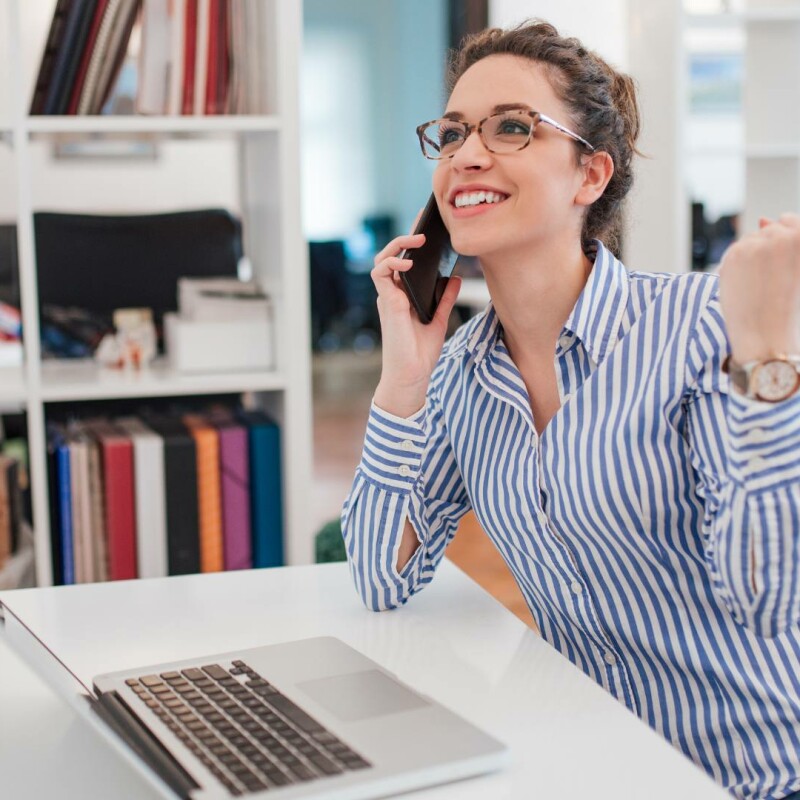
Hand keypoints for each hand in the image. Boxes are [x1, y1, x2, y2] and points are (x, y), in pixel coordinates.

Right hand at [371, 219, 461, 417]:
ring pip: (383, 259)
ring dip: (398, 244)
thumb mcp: (439, 319)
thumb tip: (454, 277)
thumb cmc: (421, 351)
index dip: (412, 242)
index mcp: (405, 294)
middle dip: (406, 236)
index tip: (428, 226)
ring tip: (417, 239)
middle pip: (394, 255)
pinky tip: (407, 261)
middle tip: (423, 225)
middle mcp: (394, 292)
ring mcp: (388, 296)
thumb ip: (445, 298)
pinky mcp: (386, 302)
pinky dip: (392, 263)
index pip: (406, 261)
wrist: (412, 373)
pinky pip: (380, 273)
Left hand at [718, 213, 799, 362]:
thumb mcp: (797, 273)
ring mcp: (756, 244)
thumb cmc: (790, 310)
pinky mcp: (733, 255)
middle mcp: (782, 236)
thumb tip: (763, 218)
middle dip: (770, 248)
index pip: (791, 220)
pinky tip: (746, 285)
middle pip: (771, 228)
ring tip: (760, 285)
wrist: (767, 339)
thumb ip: (788, 242)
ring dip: (753, 255)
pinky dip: (738, 264)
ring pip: (751, 239)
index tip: (782, 264)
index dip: (786, 243)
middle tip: (771, 280)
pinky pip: (735, 250)